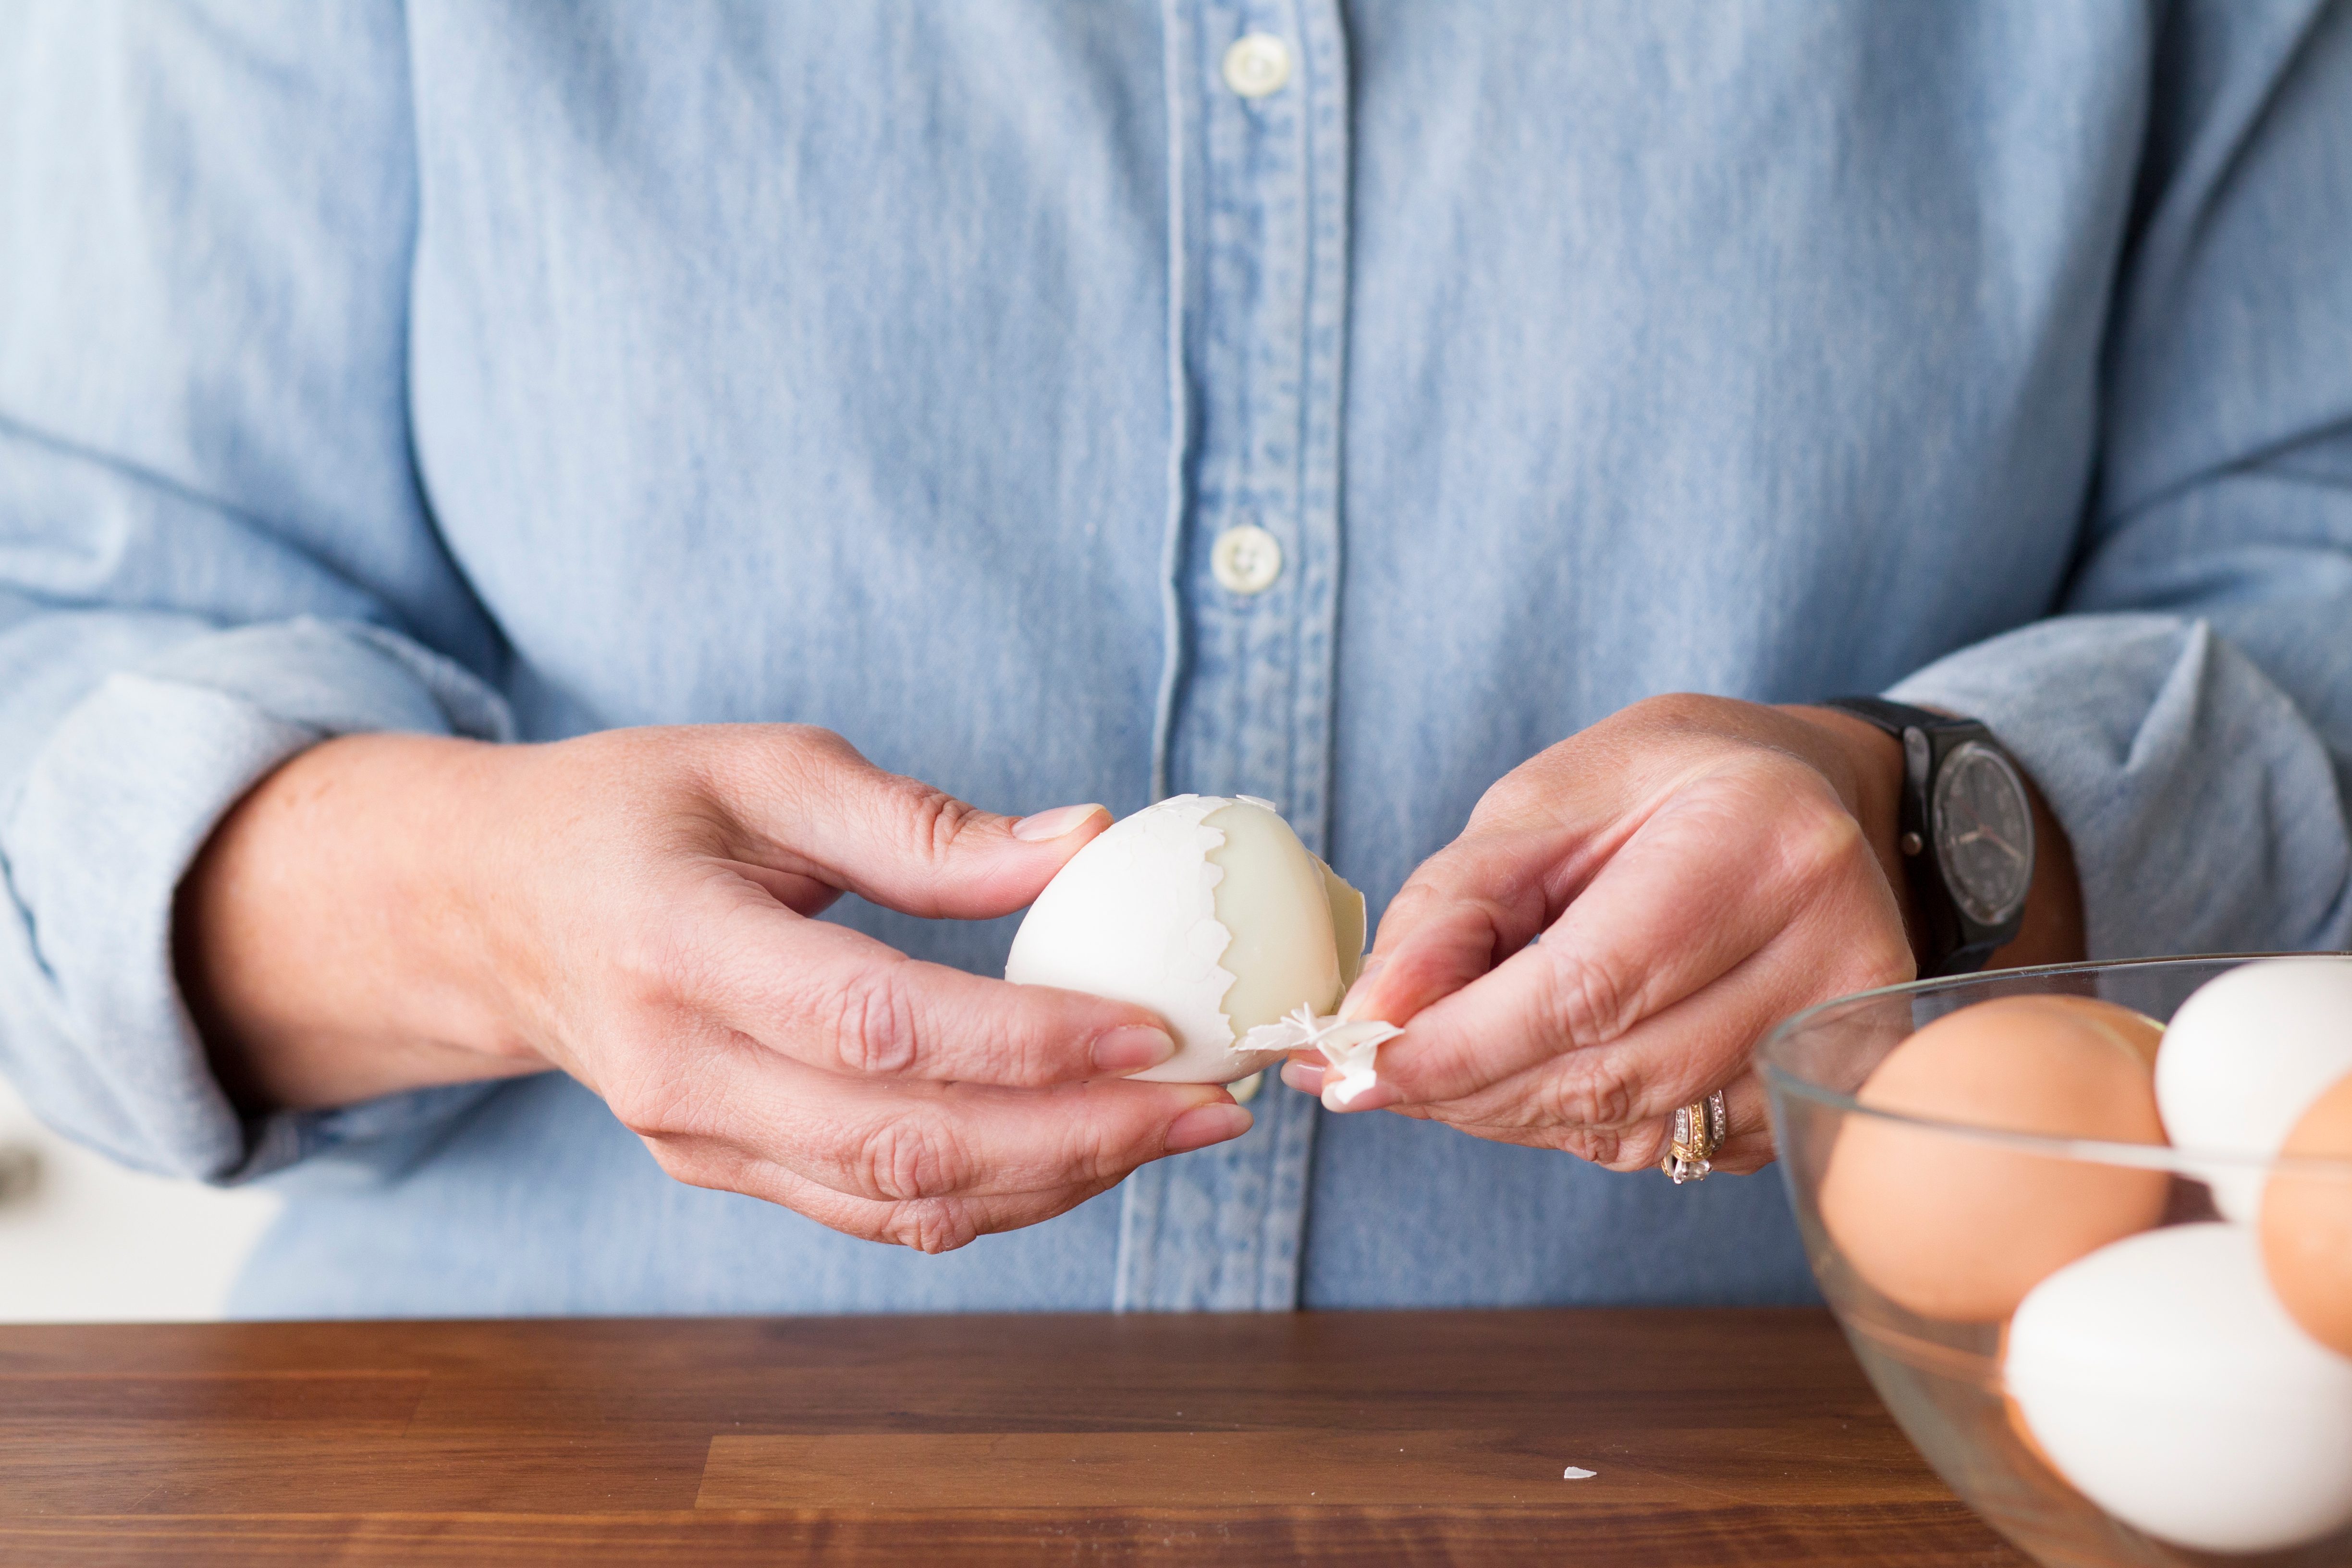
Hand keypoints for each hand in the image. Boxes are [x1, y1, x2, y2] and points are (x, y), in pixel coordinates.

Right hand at [177, 726, 1250, 1250]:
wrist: (493, 910)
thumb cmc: (633, 812)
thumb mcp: (762, 768)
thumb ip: (916, 822)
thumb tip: (1081, 844)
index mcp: (678, 947)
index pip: (877, 1024)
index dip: (1025, 1040)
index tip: (1156, 1027)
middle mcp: (680, 1070)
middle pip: (904, 1143)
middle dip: (1080, 1136)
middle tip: (1212, 1103)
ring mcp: (696, 1140)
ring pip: (901, 1203)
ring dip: (1058, 1178)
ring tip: (1180, 1129)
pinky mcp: (723, 1170)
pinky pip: (874, 1214)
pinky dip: (994, 1196)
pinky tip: (1086, 1150)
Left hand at [1280, 694, 2080, 1172]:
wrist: (1806, 799)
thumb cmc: (1662, 790)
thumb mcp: (1540, 808)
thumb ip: (1453, 909)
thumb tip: (1375, 1015)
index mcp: (1756, 843)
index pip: (1587, 986)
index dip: (1459, 1046)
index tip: (1355, 1069)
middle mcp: (1830, 943)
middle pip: (1613, 1072)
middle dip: (1468, 1092)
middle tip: (1369, 1081)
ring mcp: (1844, 1031)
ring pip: (1642, 1127)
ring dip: (1515, 1116)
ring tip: (1439, 1075)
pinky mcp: (1834, 1089)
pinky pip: (1681, 1146)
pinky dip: (1585, 1127)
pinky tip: (1538, 1077)